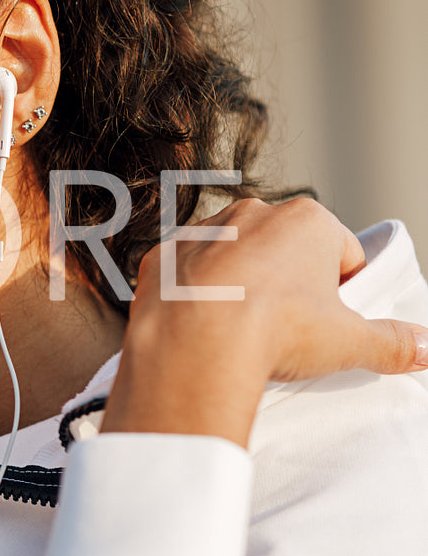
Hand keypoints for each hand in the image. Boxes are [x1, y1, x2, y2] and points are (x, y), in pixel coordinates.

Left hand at [102, 197, 427, 446]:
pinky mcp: (160, 254)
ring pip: (230, 255)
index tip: (329, 320)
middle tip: (286, 328)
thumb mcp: (350, 342)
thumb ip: (394, 343)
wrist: (192, 344)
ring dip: (238, 282)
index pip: (340, 252)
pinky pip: (184, 272)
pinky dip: (192, 292)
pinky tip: (199, 323)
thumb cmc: (276, 332)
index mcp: (307, 219)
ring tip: (241, 328)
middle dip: (288, 282)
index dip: (341, 289)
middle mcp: (251, 211)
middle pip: (283, 249)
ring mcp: (200, 229)